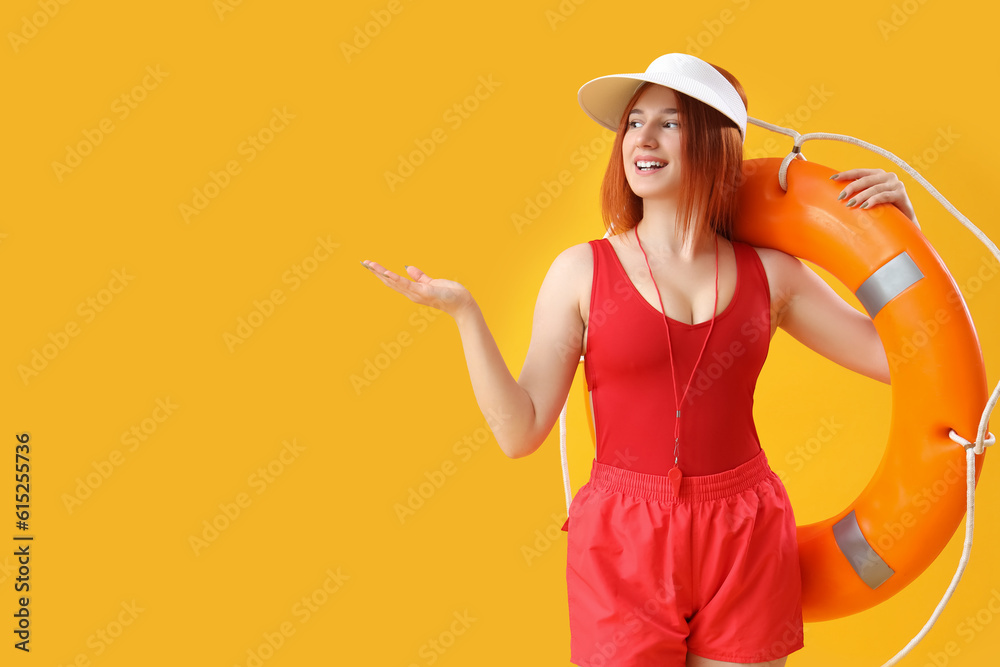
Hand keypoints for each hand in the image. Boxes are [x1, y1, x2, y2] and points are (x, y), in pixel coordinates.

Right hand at [361, 260, 475, 318]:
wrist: (461, 303)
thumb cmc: (448, 294)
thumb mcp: (430, 283)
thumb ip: (419, 276)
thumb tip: (408, 267)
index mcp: (412, 290)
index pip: (392, 281)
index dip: (380, 273)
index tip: (369, 265)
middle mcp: (411, 294)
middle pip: (389, 282)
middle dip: (376, 273)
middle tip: (363, 263)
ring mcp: (416, 294)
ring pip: (394, 282)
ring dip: (381, 274)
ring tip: (370, 265)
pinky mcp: (423, 292)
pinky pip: (406, 284)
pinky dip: (395, 279)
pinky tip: (386, 272)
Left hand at [832, 168, 918, 226]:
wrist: (904, 222)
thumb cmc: (884, 210)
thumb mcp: (869, 199)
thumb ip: (859, 192)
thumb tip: (838, 194)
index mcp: (878, 174)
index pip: (860, 172)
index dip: (846, 174)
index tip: (832, 178)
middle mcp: (888, 176)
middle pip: (866, 179)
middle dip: (851, 188)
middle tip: (841, 197)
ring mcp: (896, 184)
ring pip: (874, 188)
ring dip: (860, 196)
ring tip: (850, 204)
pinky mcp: (901, 194)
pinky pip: (884, 196)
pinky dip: (873, 200)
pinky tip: (865, 206)